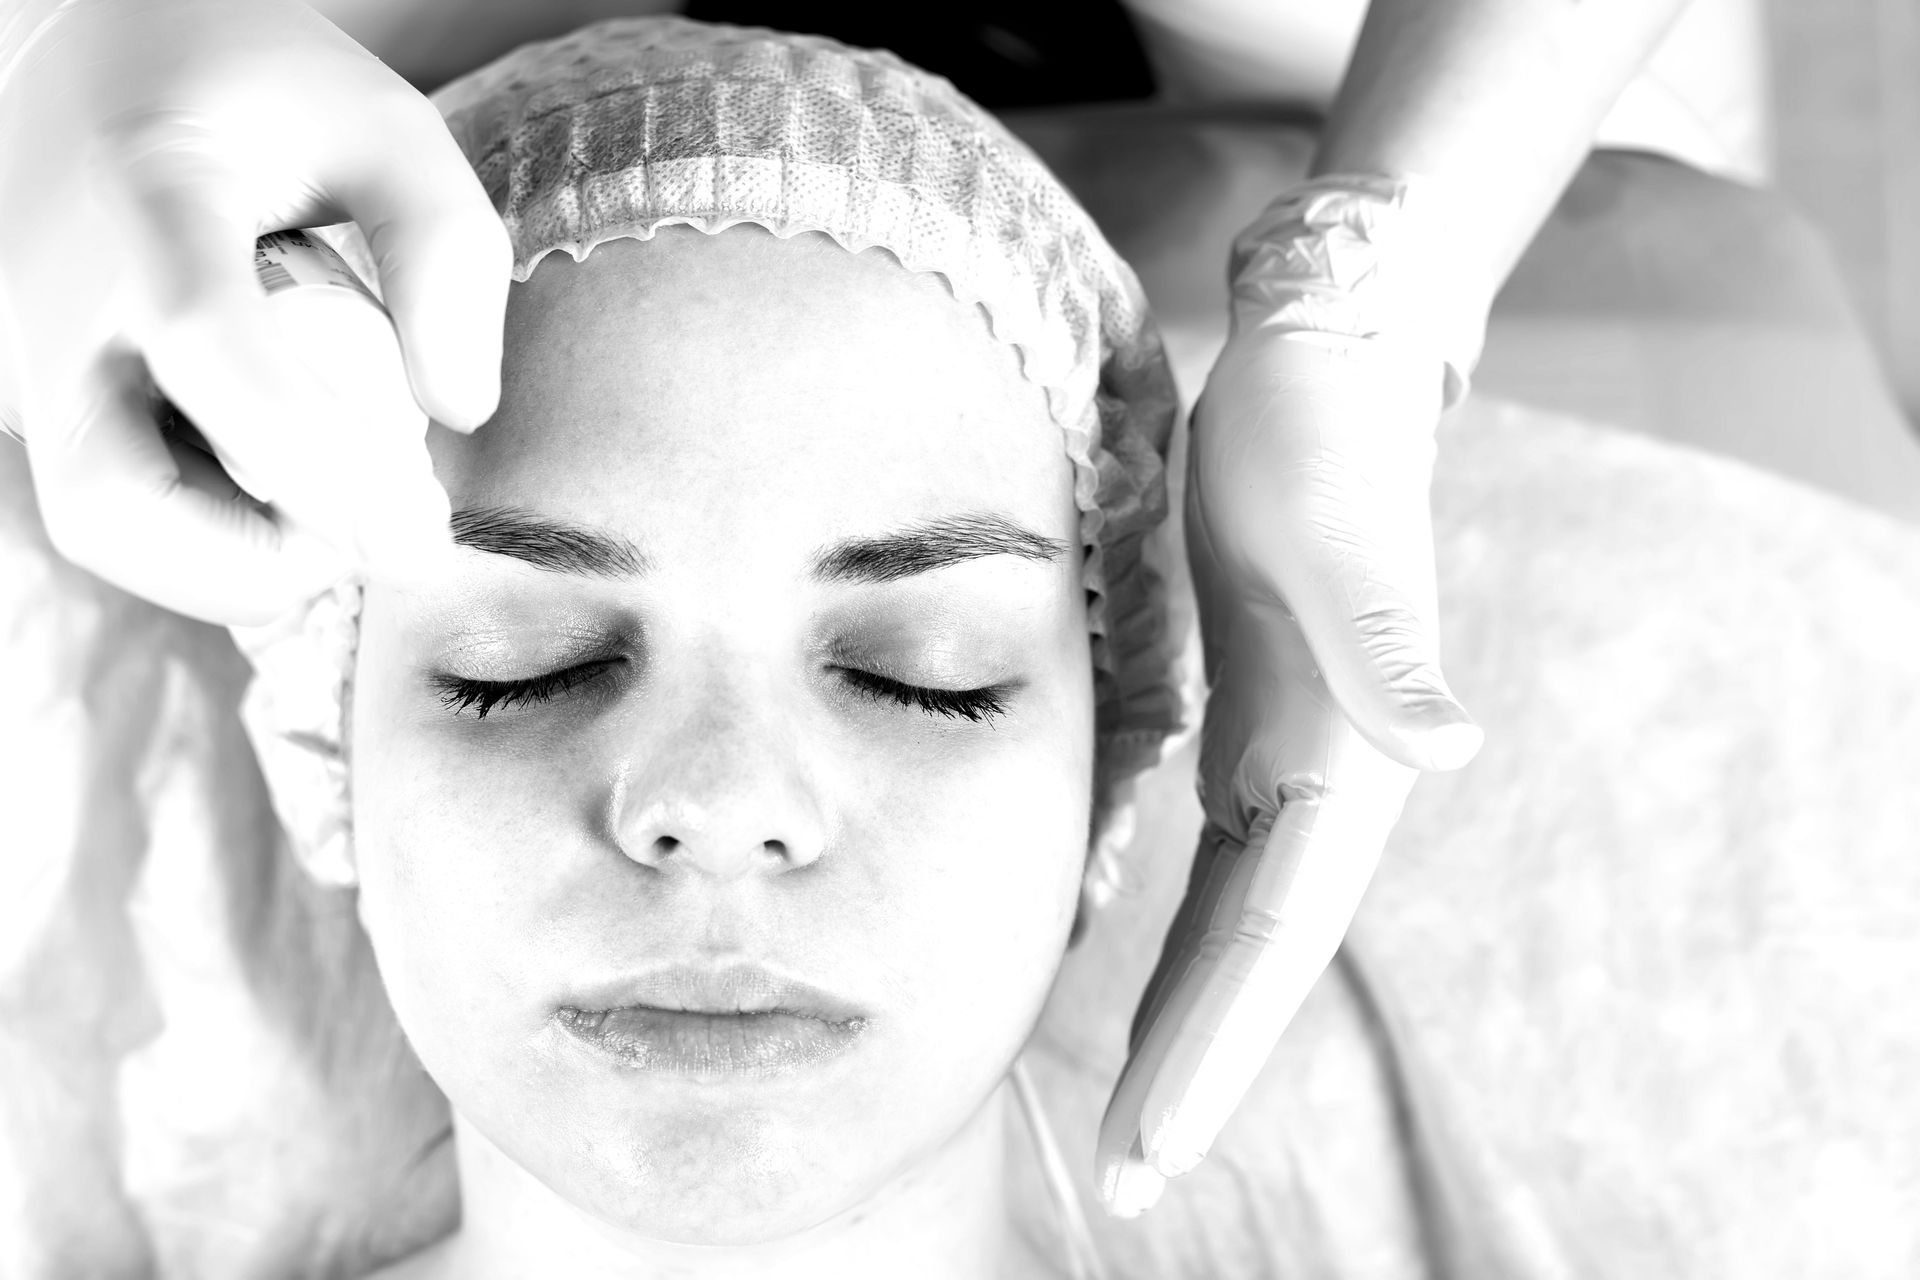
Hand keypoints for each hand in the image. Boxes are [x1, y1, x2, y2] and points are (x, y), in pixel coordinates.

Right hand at [0, 0, 512, 623]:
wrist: (114, 57)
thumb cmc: (264, 91)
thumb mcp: (384, 127)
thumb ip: (445, 249)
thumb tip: (460, 412)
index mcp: (149, 195)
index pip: (205, 341)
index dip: (310, 457)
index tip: (408, 523)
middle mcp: (53, 292)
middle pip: (112, 500)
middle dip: (259, 558)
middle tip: (377, 526)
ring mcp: (30, 354)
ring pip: (108, 522)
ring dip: (241, 552)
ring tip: (344, 490)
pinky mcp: (42, 394)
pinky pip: (121, 498)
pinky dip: (214, 522)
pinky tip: (291, 468)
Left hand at [1096, 327, 1482, 1214]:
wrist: (1320, 373)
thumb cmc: (1321, 440)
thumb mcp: (1336, 532)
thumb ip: (1387, 645)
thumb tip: (1449, 751)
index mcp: (1342, 762)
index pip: (1268, 939)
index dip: (1211, 1048)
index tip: (1154, 1144)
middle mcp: (1321, 784)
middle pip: (1246, 963)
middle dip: (1189, 1073)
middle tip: (1125, 1181)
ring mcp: (1283, 765)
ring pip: (1224, 933)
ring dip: (1178, 1030)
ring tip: (1127, 1128)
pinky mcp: (1243, 733)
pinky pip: (1202, 873)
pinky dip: (1168, 945)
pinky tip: (1125, 990)